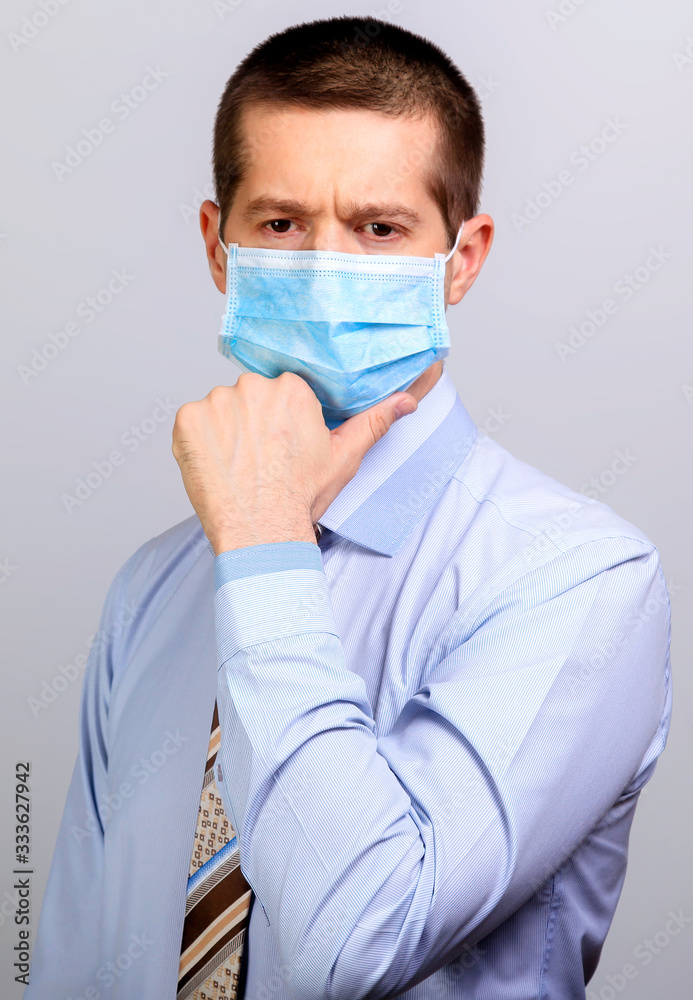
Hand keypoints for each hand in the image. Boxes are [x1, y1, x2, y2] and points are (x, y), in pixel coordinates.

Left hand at [172, 372, 417, 554]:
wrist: (261, 532)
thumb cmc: (300, 498)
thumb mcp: (343, 458)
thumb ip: (373, 423)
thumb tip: (406, 402)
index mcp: (291, 389)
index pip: (279, 393)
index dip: (279, 421)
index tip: (280, 446)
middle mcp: (253, 387)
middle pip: (249, 397)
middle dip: (252, 423)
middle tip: (260, 460)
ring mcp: (216, 402)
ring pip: (220, 409)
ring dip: (224, 431)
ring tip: (238, 466)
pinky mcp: (187, 420)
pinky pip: (191, 422)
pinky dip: (198, 441)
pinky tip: (216, 466)